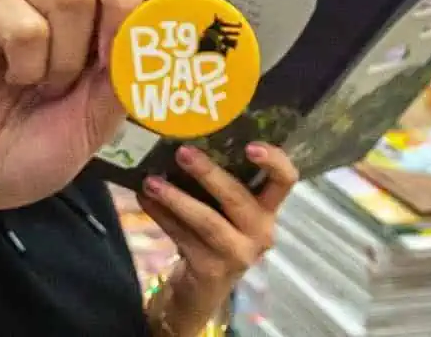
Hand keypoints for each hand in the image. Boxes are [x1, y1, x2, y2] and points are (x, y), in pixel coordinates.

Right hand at [0, 0, 190, 210]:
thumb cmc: (43, 142)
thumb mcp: (101, 120)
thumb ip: (132, 79)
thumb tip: (168, 45)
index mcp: (112, 16)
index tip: (173, 40)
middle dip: (126, 0)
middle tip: (109, 58)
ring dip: (65, 60)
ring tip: (45, 87)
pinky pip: (23, 23)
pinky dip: (27, 66)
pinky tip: (13, 80)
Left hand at [140, 144, 298, 325]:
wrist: (205, 289)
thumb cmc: (218, 235)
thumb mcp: (227, 210)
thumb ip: (218, 182)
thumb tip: (183, 140)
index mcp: (269, 209)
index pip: (286, 180)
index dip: (274, 161)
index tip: (251, 145)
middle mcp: (261, 231)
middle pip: (237, 197)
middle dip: (208, 173)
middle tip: (182, 152)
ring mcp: (237, 253)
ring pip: (206, 220)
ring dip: (176, 198)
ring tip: (152, 181)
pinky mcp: (211, 269)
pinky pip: (182, 237)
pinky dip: (161, 216)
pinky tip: (145, 199)